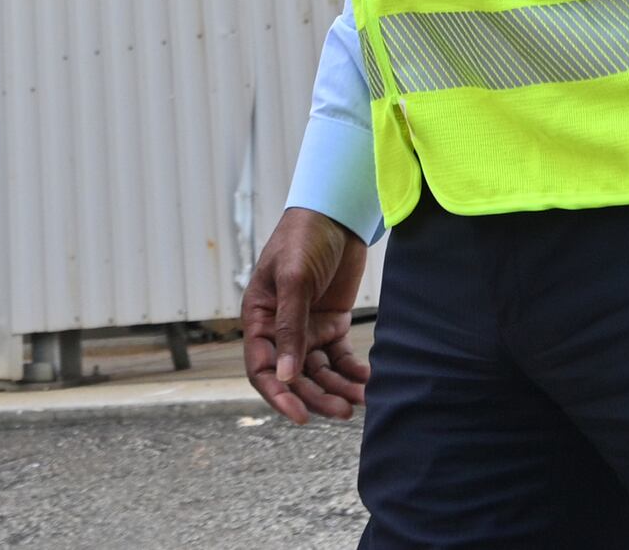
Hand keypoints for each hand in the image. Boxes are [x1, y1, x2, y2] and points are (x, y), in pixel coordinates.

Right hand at [242, 207, 369, 422]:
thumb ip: (290, 327)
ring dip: (338, 389)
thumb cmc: (304, 238)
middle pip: (294, 376)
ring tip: (361, 401)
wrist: (337, 213)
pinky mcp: (332, 324)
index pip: (262, 368)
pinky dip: (353, 372)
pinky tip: (369, 381)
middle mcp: (281, 329)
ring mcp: (307, 328)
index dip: (278, 395)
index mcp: (260, 318)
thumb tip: (284, 376)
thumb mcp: (294, 279)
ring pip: (320, 372)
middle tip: (343, 410)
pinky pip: (341, 358)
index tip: (301, 415)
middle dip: (317, 396)